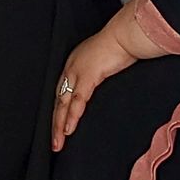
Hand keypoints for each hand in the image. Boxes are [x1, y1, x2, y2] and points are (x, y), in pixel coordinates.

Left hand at [53, 21, 144, 148]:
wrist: (125, 35)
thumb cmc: (120, 45)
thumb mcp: (103, 61)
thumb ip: (97, 74)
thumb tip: (99, 85)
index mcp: (74, 63)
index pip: (62, 92)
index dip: (58, 110)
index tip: (57, 126)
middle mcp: (71, 68)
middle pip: (58, 100)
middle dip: (55, 123)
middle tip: (54, 143)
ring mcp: (77, 72)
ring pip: (63, 104)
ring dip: (59, 126)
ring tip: (58, 144)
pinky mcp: (87, 77)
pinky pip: (77, 102)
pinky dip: (72, 117)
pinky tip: (68, 131)